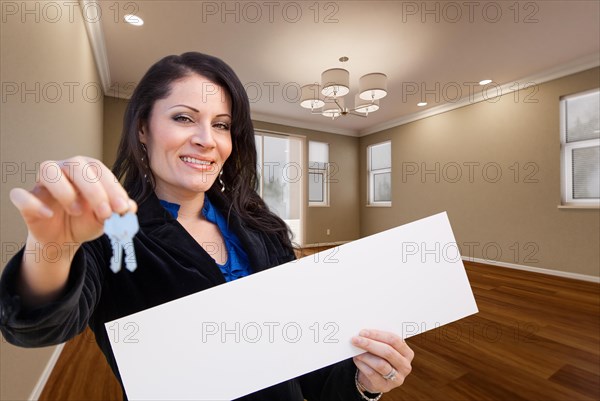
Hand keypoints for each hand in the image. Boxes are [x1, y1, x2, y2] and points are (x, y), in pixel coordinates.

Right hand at [9, 156, 136, 246]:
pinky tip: (48, 214)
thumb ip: (119, 211)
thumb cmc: (86, 220)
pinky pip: (21, 194)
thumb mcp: (106, 218)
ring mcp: (43, 183)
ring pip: (48, 169)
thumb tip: (131, 208)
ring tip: (76, 211)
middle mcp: (65, 169)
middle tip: (105, 213)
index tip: (122, 208)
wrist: (64, 239)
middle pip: (76, 165)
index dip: (112, 188)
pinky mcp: (26, 199)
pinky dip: (32, 203)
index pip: (100, 170)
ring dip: (65, 190)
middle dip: (94, 190)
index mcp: (87, 170)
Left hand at [352, 329, 413, 393]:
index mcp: (407, 353)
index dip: (378, 335)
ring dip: (365, 355)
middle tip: (356, 339)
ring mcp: (397, 378)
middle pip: (388, 352)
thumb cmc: (379, 357)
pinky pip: (372, 374)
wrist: (375, 378)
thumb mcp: (383, 348)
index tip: (363, 332)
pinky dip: (362, 365)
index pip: (394, 340)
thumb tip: (364, 333)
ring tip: (355, 350)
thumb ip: (378, 340)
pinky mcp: (385, 387)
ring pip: (380, 364)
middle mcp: (405, 366)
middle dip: (370, 344)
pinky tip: (356, 359)